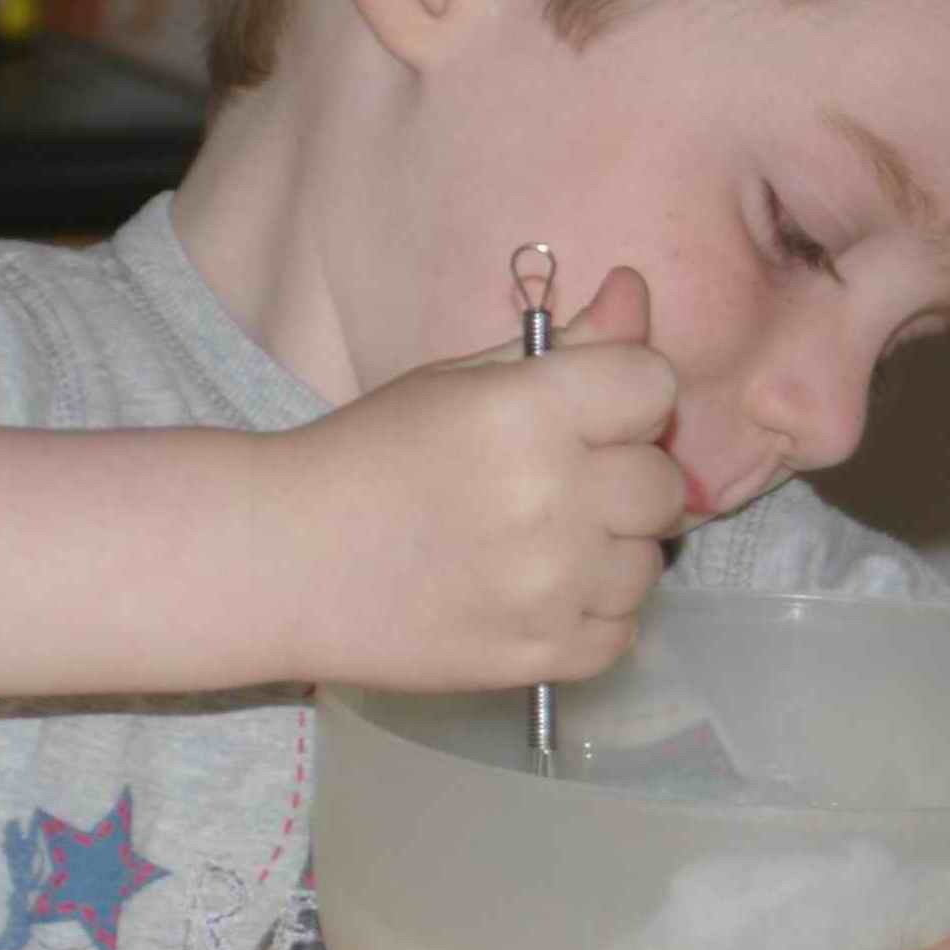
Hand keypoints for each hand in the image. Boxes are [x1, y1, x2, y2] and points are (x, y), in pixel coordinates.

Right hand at [284, 266, 682, 692]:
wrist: (285, 559)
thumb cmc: (369, 453)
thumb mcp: (460, 378)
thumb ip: (566, 342)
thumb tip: (637, 291)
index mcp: (529, 410)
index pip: (654, 385)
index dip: (628, 395)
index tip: (588, 413)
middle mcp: (552, 497)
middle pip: (664, 484)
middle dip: (624, 476)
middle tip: (559, 484)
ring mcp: (549, 587)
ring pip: (647, 564)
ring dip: (610, 551)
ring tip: (542, 544)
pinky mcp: (538, 658)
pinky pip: (622, 634)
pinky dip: (592, 616)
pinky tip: (539, 595)